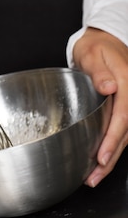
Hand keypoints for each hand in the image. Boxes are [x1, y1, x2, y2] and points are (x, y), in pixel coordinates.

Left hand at [73, 27, 127, 186]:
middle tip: (94, 176)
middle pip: (126, 133)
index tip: (102, 156)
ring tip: (94, 176)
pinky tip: (100, 162)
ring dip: (111, 158)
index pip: (123, 117)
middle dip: (110, 157)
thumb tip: (108, 87)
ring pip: (125, 137)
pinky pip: (122, 132)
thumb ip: (98, 71)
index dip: (113, 139)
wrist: (105, 40)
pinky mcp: (126, 109)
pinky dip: (112, 148)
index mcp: (126, 82)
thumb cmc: (96, 47)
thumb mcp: (92, 53)